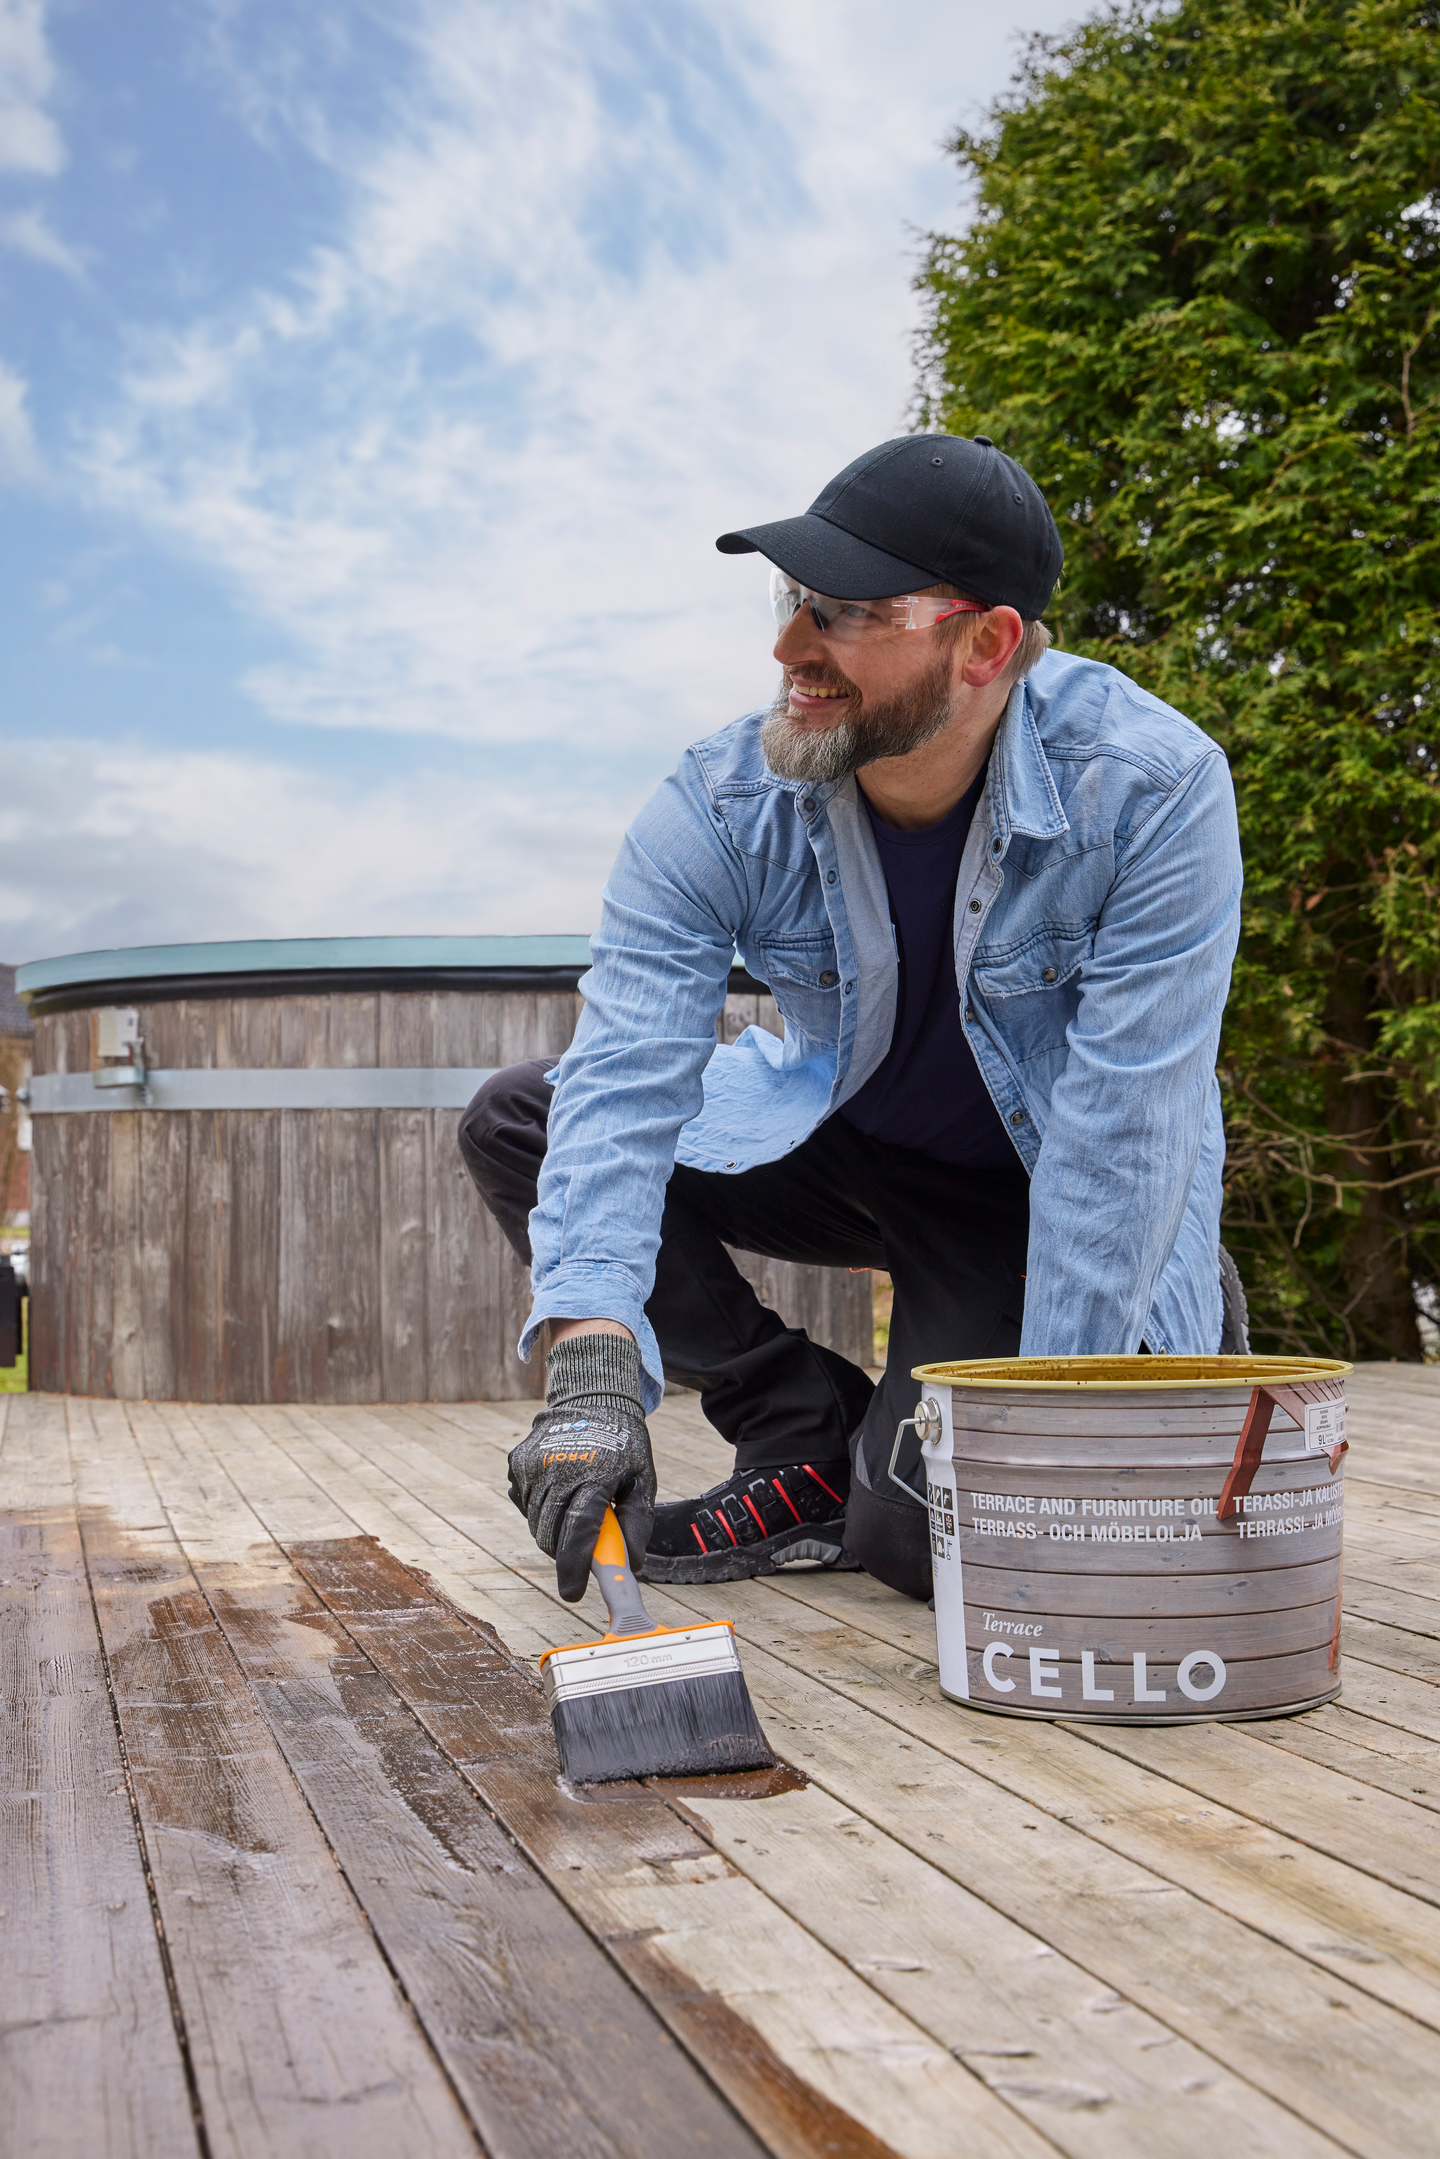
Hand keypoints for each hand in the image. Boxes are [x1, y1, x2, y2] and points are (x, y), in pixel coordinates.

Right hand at [507, 1331, 655, 1599]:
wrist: (592, 1397)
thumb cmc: (623, 1444)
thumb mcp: (643, 1479)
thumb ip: (637, 1523)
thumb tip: (630, 1565)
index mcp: (595, 1475)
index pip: (579, 1533)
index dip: (574, 1569)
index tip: (574, 1593)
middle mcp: (559, 1470)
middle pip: (551, 1535)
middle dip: (566, 1554)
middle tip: (583, 1549)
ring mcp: (534, 1466)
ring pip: (536, 1523)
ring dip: (554, 1531)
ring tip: (575, 1510)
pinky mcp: (518, 1463)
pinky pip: (525, 1504)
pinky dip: (541, 1508)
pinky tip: (560, 1490)